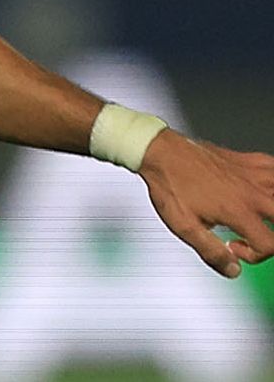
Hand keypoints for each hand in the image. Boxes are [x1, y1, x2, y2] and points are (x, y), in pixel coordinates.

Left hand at [137, 129, 273, 277]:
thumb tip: (231, 270)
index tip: (233, 249)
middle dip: (272, 235)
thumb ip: (211, 252)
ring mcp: (253, 175)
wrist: (159, 151)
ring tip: (261, 216)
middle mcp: (252, 193)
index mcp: (239, 211)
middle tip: (256, 236)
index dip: (256, 255)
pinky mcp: (248, 160)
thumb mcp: (185, 227)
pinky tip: (263, 189)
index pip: (270, 244)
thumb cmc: (169, 184)